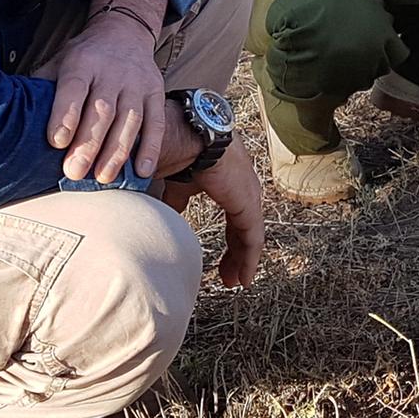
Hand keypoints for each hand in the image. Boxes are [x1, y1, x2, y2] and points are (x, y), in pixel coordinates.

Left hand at [42, 0, 166, 184]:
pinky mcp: (156, 92)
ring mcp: (137, 83)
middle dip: (88, 144)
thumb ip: (41, 89)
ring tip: (103, 177)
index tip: (55, 142)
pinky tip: (142, 170)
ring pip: (129, 120)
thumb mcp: (58, 63)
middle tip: (74, 172)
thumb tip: (10, 120)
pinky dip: (151, 148)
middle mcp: (112, 71)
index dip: (65, 115)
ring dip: (117, 151)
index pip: (73, 88)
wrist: (124, 32)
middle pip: (102, 110)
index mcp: (82, 63)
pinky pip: (156, 122)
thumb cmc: (83, 57)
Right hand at [171, 140, 263, 287]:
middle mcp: (241, 185)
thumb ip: (175, 200)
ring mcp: (247, 193)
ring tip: (236, 281)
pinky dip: (249, 259)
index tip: (221, 256)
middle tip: (228, 274)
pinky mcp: (248, 203)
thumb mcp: (175, 182)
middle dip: (235, 252)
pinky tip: (244, 278)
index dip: (227, 237)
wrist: (182, 136)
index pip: (232, 213)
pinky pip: (252, 238)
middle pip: (241, 225)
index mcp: (225, 178)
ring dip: (241, 260)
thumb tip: (165, 218)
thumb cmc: (175, 148)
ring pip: (249, 235)